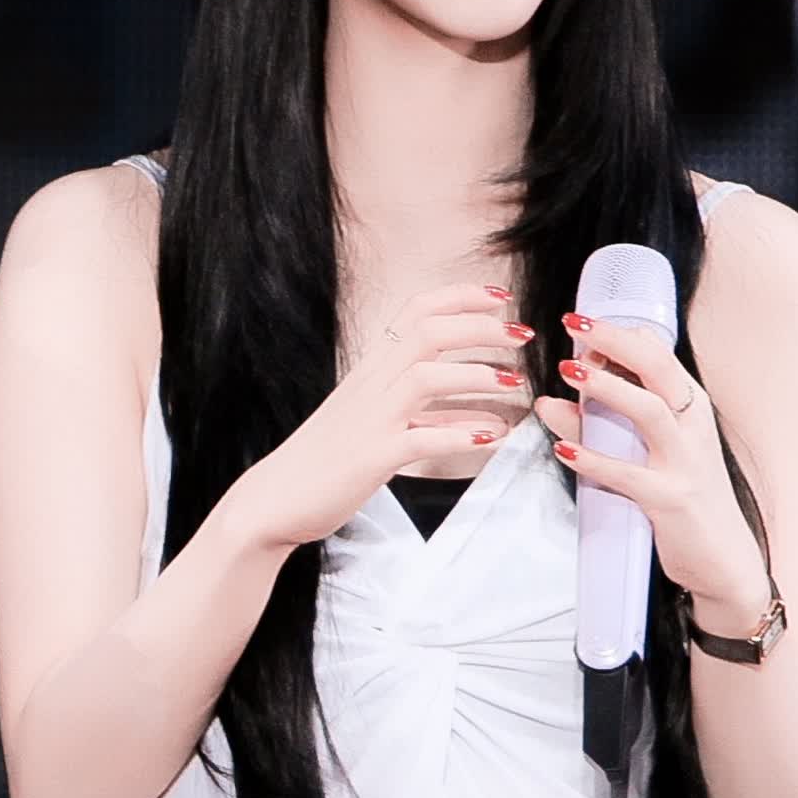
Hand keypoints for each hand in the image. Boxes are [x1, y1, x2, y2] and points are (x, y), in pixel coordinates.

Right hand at [231, 283, 533, 551]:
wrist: (274, 500)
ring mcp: (370, 420)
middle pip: (427, 332)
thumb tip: (484, 416)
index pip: (416, 312)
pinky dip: (459, 434)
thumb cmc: (326, 461)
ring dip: (476, 375)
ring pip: (426, 377)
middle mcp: (370, 385)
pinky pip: (421, 438)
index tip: (502, 298)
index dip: (461, 298)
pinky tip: (492, 438)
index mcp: (371, 370)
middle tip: (523, 335)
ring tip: (514, 383)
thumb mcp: (378, 425)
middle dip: (480, 327)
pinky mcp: (371, 457)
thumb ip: (429, 415)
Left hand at [534, 315, 767, 609]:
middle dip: (614, 341)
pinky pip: (626, 473)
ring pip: (648, 410)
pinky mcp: (670, 500)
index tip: (582, 323)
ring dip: (606, 388)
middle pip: (657, 367)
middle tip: (573, 324)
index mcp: (690, 408)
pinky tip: (562, 447)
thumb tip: (554, 398)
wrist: (724, 560)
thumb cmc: (684, 498)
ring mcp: (684, 463)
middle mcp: (692, 427)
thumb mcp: (650, 452)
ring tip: (568, 371)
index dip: (619, 333)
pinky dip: (592, 458)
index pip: (659, 355)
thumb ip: (607, 424)